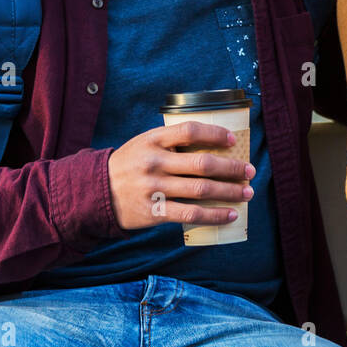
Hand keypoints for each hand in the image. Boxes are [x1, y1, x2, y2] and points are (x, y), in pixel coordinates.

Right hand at [107, 121, 255, 230]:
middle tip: (250, 171)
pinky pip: (190, 213)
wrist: (96, 192)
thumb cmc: (130, 165)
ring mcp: (154, 188)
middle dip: (232, 168)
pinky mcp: (154, 211)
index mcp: (153, 140)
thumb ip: (172, 142)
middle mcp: (154, 162)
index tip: (233, 140)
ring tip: (247, 192)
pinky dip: (214, 214)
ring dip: (229, 192)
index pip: (190, 131)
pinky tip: (230, 214)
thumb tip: (213, 145)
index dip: (215, 133)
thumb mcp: (145, 144)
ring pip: (201, 190)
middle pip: (203, 164)